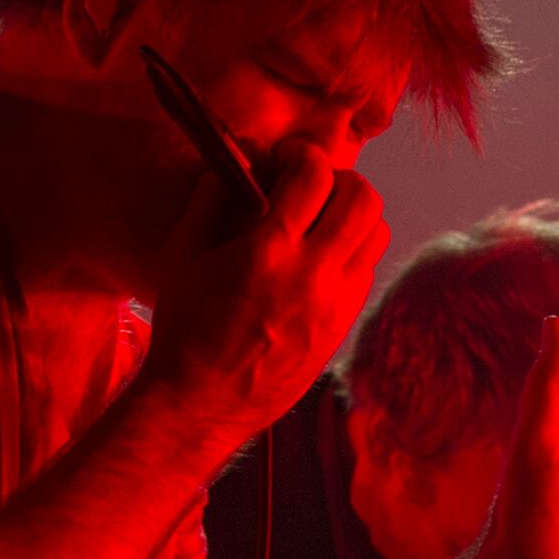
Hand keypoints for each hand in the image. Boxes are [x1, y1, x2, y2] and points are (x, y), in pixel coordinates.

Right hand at [138, 135, 390, 432]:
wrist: (201, 405)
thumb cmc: (183, 328)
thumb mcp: (182, 256)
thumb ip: (211, 199)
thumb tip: (237, 155)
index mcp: (268, 252)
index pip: (315, 173)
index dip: (301, 154)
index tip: (282, 160)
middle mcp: (313, 276)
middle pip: (364, 197)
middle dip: (338, 179)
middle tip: (308, 187)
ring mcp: (335, 305)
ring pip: (377, 233)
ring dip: (351, 215)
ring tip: (317, 222)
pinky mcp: (343, 327)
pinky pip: (366, 270)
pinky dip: (350, 252)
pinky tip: (316, 260)